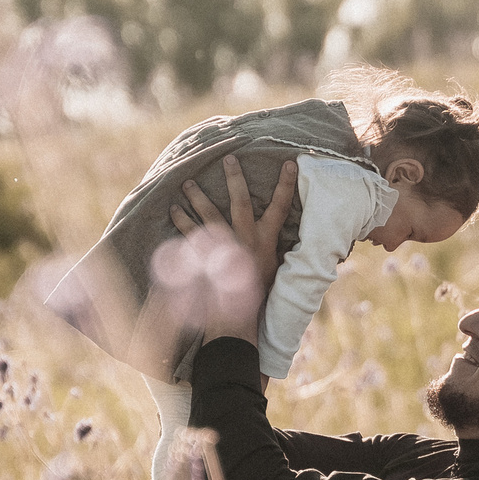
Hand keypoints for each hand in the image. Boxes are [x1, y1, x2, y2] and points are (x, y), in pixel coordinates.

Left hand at [168, 154, 290, 343]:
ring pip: (209, 214)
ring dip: (197, 197)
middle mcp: (246, 239)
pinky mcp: (205, 257)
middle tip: (227, 159)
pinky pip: (189, 234)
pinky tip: (173, 210)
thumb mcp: (278, 274)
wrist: (237, 320)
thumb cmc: (260, 298)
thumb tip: (305, 248)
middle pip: (241, 201)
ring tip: (186, 183)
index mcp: (266, 241)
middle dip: (235, 178)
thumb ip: (282, 255)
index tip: (289, 163)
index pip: (281, 207)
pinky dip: (181, 221)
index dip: (286, 184)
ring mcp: (224, 246)